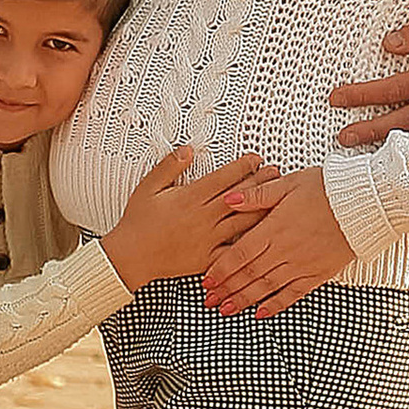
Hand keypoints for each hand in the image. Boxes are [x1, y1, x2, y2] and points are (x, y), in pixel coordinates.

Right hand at [102, 147, 265, 292]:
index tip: (256, 158)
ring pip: (243, 222)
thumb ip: (170, 166)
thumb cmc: (138, 224)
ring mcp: (208, 239)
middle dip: (261, 182)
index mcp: (190, 198)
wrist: (130, 257)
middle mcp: (203, 218)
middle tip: (276, 173)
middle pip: (240, 196)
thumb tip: (188, 150)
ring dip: (261, 209)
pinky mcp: (208, 258)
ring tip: (278, 199)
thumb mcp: (148, 187)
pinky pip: (234, 251)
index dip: (243, 166)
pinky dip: (249, 245)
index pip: (224, 177)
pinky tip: (263, 238)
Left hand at [199, 166, 358, 317]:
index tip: (206, 281)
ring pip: (266, 287)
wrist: (363, 204)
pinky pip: (292, 294)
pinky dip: (276, 305)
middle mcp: (284, 251)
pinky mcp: (317, 274)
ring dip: (244, 300)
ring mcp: (301, 265)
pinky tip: (262, 313)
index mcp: (274, 228)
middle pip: (248, 275)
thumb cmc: (325, 189)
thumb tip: (227, 199)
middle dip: (226, 290)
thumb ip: (255, 195)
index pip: (239, 254)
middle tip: (208, 302)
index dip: (220, 270)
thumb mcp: (287, 184)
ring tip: (227, 310)